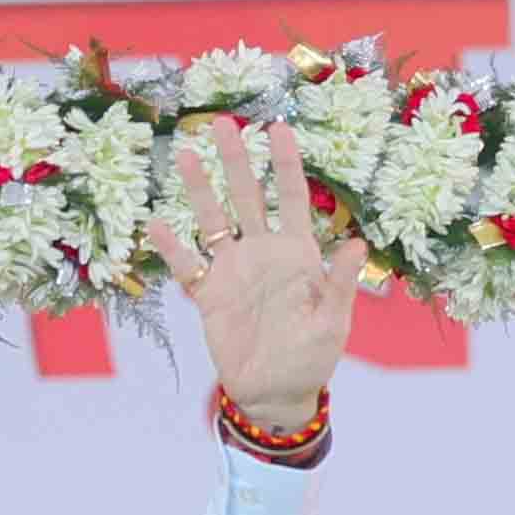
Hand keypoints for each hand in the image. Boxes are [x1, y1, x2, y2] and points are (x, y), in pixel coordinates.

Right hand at [145, 120, 368, 433]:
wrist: (277, 391)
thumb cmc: (312, 356)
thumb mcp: (333, 322)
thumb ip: (340, 283)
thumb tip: (356, 244)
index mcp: (297, 255)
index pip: (293, 198)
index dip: (287, 164)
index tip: (279, 127)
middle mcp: (262, 253)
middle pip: (247, 196)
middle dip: (237, 160)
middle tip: (222, 123)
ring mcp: (233, 271)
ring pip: (213, 220)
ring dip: (201, 189)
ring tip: (187, 154)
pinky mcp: (210, 295)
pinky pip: (187, 266)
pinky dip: (172, 249)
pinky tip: (157, 226)